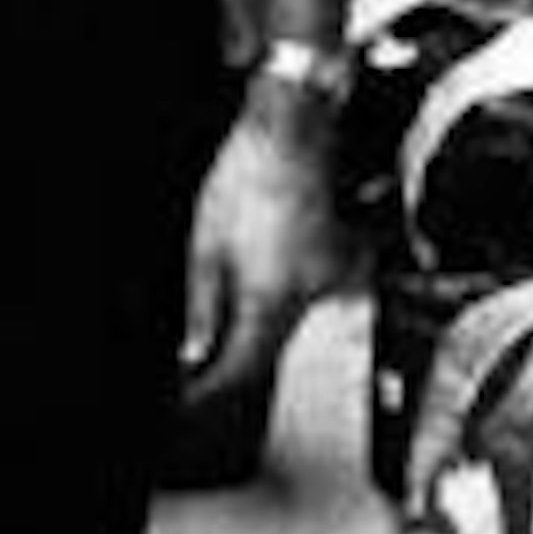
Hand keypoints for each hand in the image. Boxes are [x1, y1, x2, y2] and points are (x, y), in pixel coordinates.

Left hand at [177, 91, 347, 423]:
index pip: (242, 368)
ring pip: (287, 325)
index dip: (215, 391)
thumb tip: (193, 353)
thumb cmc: (246, 181)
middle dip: (235, 363)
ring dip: (256, 332)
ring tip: (225, 322)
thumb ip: (200, 306)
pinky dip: (279, 302)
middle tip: (202, 368)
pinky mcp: (339, 260)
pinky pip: (305, 296)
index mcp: (267, 298)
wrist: (292, 133)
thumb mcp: (203, 246)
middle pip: (268, 350)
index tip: (193, 400)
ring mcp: (329, 280)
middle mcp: (305, 297)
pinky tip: (260, 283)